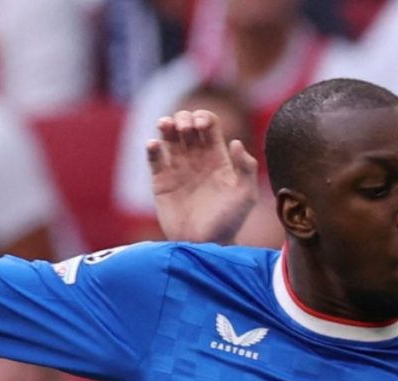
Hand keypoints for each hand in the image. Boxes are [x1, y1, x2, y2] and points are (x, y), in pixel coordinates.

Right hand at [148, 109, 261, 245]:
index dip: (204, 117)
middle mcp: (196, 158)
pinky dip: (151, 147)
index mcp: (217, 157)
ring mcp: (177, 168)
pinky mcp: (161, 181)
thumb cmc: (229, 222)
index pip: (209, 124)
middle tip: (185, 127)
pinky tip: (154, 145)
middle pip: (186, 124)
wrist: (205, 245)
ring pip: (168, 136)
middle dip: (184, 118)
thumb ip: (246, 168)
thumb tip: (236, 142)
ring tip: (166, 125)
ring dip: (166, 124)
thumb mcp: (245, 196)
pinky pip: (154, 157)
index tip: (201, 126)